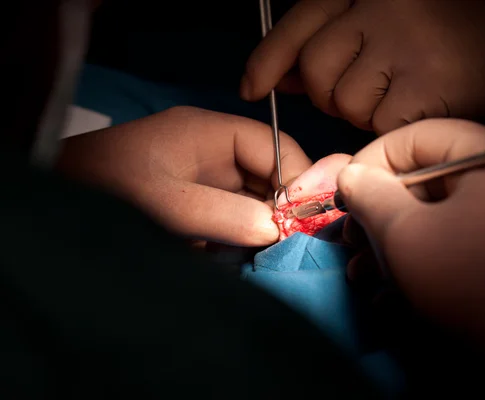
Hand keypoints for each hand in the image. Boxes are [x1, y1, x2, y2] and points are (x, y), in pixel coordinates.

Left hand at [56, 106, 311, 246]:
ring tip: (276, 254)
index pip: (274, 146)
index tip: (307, 218)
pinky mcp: (197, 211)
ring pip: (255, 201)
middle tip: (295, 243)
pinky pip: (234, 221)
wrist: (56, 201)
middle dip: (285, 207)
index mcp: (211, 133)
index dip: (298, 177)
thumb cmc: (104, 187)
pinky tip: (249, 258)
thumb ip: (220, 213)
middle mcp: (215, 155)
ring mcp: (206, 184)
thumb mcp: (161, 199)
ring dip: (266, 227)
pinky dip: (245, 240)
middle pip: (269, 175)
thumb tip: (275, 230)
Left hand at [241, 0, 484, 134]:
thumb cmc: (431, 39)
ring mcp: (406, 44)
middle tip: (364, 91)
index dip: (268, 60)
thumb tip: (278, 78)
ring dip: (363, 111)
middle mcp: (383, 8)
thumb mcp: (373, 27)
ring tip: (398, 94)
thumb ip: (327, 46)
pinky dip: (389, 127)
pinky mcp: (426, 83)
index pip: (299, 25)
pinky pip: (378, 124)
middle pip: (316, 71)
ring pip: (345, 102)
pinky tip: (414, 108)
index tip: (251, 87)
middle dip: (329, 93)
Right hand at [336, 118, 484, 366]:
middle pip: (432, 176)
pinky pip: (466, 234)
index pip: (420, 136)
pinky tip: (395, 287)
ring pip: (445, 211)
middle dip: (382, 211)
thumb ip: (369, 193)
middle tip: (354, 239)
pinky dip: (429, 252)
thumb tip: (352, 174)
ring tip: (364, 271)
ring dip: (398, 239)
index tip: (347, 194)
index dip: (373, 161)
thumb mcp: (403, 233)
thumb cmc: (467, 283)